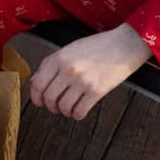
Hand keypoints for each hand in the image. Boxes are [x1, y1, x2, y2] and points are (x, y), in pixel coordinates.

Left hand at [29, 23, 151, 119]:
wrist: (123, 45)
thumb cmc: (96, 46)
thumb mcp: (69, 49)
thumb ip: (50, 64)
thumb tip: (35, 81)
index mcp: (59, 58)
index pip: (38, 84)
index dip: (35, 97)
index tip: (38, 101)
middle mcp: (68, 70)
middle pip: (49, 98)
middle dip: (49, 106)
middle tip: (53, 107)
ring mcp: (82, 81)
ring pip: (63, 107)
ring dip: (63, 111)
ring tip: (67, 108)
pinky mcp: (97, 91)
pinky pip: (80, 111)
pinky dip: (76, 114)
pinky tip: (78, 110)